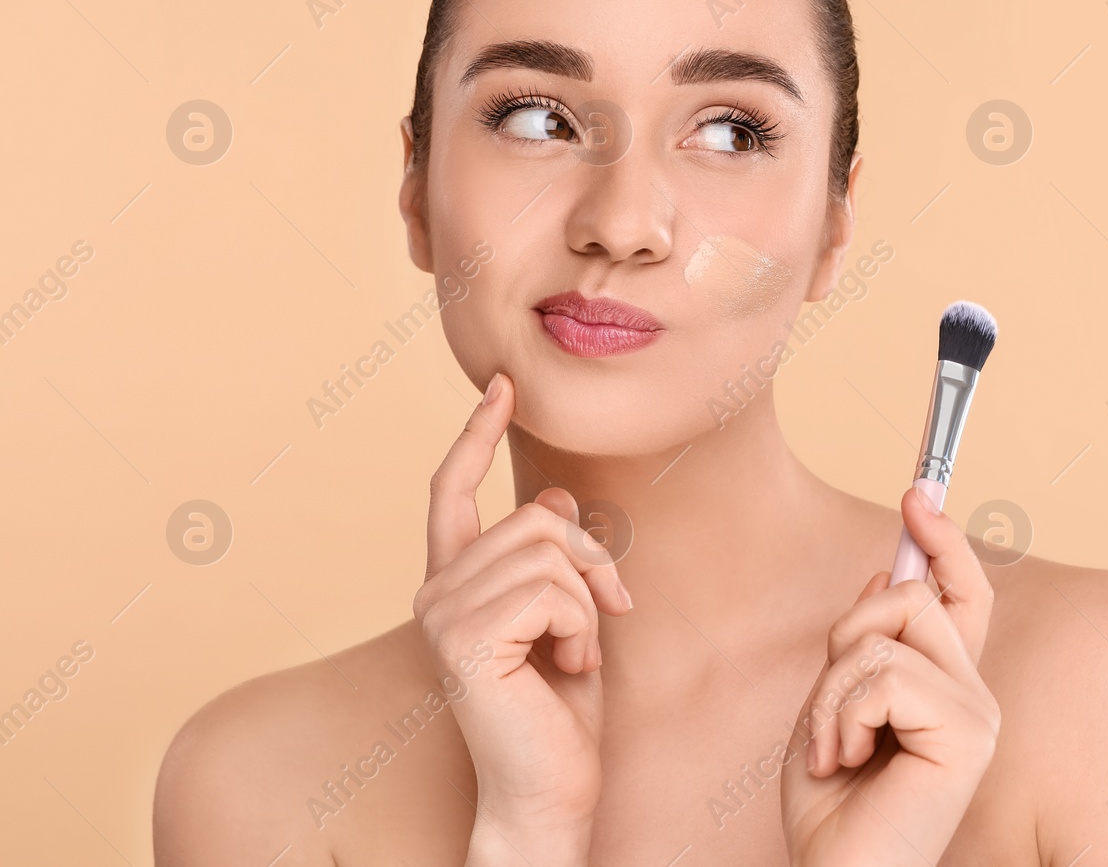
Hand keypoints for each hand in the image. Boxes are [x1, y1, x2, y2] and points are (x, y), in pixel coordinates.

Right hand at [412, 372, 632, 865]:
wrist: (551, 788)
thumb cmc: (561, 708)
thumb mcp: (569, 615)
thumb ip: (552, 558)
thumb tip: (552, 499)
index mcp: (455, 582)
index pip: (452, 491)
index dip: (475, 435)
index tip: (502, 386)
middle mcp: (436, 591)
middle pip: (536, 518)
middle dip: (593, 562)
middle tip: (606, 616)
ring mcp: (442, 612)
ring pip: (549, 550)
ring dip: (588, 603)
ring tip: (575, 652)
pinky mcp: (462, 637)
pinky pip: (553, 590)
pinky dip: (582, 627)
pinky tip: (567, 667)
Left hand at [780, 485, 1000, 866]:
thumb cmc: (832, 810)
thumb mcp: (834, 703)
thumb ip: (865, 645)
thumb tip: (888, 567)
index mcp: (947, 687)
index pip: (961, 594)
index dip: (944, 539)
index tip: (918, 493)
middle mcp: (974, 695)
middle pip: (912, 595)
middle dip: (848, 637)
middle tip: (831, 711)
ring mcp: (977, 713)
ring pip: (888, 632)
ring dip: (833, 690)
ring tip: (832, 749)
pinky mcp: (968, 733)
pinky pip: (884, 675)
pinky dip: (840, 717)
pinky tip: (842, 763)